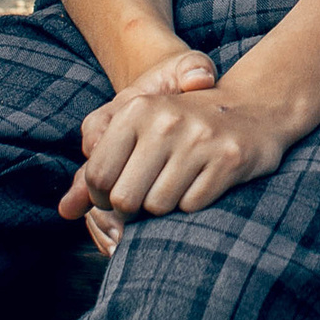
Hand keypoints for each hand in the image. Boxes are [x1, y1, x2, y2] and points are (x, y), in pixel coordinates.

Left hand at [56, 67, 286, 246]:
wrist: (254, 108)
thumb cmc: (182, 126)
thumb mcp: (138, 129)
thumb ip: (96, 169)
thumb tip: (65, 211)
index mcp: (136, 110)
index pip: (97, 176)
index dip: (103, 196)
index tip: (118, 190)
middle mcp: (166, 121)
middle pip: (125, 199)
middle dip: (134, 207)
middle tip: (149, 192)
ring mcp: (199, 139)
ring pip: (159, 206)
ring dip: (166, 205)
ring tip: (180, 181)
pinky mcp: (229, 159)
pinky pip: (192, 206)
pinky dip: (194, 202)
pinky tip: (204, 180)